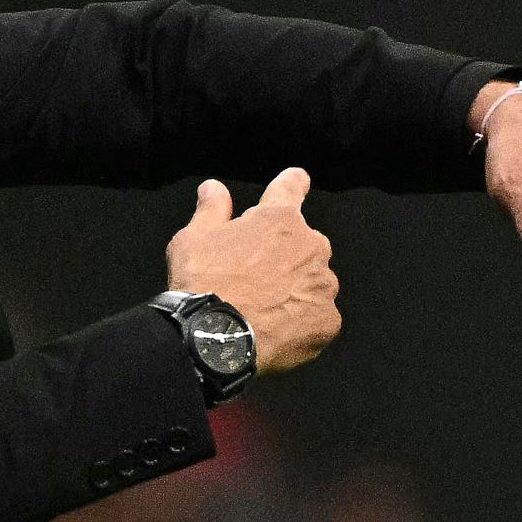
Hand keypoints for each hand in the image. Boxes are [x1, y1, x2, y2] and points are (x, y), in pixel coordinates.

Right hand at [166, 168, 340, 373]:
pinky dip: (302, 320)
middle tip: (256, 276)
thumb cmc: (203, 284)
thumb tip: (214, 187)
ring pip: (314, 281)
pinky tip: (277, 329)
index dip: (293, 183)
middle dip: (286, 253)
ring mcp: (323, 285)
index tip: (297, 181)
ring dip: (297, 288)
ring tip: (265, 308)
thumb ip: (211, 210)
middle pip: (304, 242)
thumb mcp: (193, 240)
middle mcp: (311, 246)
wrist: (216, 340)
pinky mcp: (328, 321)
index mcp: (279, 219)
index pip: (292, 186)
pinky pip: (318, 316)